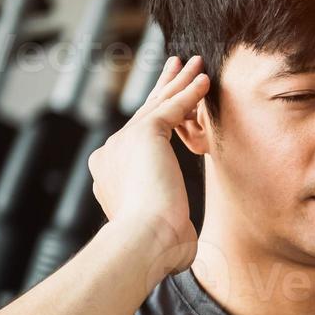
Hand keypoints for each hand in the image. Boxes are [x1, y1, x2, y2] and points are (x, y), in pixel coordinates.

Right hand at [88, 55, 208, 274]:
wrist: (143, 242)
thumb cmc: (157, 250)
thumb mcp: (163, 235)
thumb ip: (169, 227)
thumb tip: (186, 246)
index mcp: (109, 177)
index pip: (136, 143)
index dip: (155, 123)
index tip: (169, 111)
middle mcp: (110, 155)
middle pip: (143, 116)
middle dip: (163, 90)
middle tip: (176, 68)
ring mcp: (123, 142)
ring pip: (158, 106)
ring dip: (179, 82)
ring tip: (196, 64)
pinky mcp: (143, 135)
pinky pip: (172, 107)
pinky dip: (189, 92)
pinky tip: (204, 79)